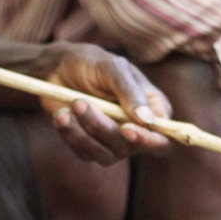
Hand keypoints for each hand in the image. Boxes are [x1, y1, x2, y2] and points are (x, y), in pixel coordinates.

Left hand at [39, 42, 172, 164]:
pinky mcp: (90, 148)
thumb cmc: (92, 64)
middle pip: (130, 148)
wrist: (58, 69)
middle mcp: (136, 131)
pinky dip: (71, 134)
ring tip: (71, 104)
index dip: (148, 140)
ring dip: (85, 130)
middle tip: (81, 102)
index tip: (126, 128)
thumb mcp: (112, 68)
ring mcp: (113, 143)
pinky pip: (84, 153)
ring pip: (107, 155)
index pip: (162, 140)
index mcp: (152, 110)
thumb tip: (148, 120)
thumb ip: (131, 92)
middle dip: (103, 127)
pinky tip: (61, 114)